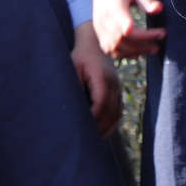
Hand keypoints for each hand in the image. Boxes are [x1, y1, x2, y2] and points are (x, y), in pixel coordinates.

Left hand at [72, 21, 122, 135]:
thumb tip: (68, 106)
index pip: (100, 105)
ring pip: (116, 113)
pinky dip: (111, 122)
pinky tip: (100, 131)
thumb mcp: (71, 69)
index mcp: (103, 79)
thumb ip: (72, 86)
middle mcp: (114, 85)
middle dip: (99, 128)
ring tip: (92, 141)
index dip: (92, 120)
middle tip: (85, 143)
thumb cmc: (78, 57)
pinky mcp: (117, 90)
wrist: (94, 42)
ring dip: (106, 128)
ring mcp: (118, 87)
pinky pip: (118, 110)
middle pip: (110, 112)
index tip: (81, 131)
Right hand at [92, 0, 164, 58]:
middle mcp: (103, 18)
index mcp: (112, 3)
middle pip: (120, 37)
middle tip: (162, 36)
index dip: (130, 28)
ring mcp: (99, 28)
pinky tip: (137, 52)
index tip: (144, 32)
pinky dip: (123, 53)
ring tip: (153, 48)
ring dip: (135, 50)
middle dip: (142, 41)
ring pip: (114, 46)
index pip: (119, 18)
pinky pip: (109, 49)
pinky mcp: (99, 34)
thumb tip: (158, 10)